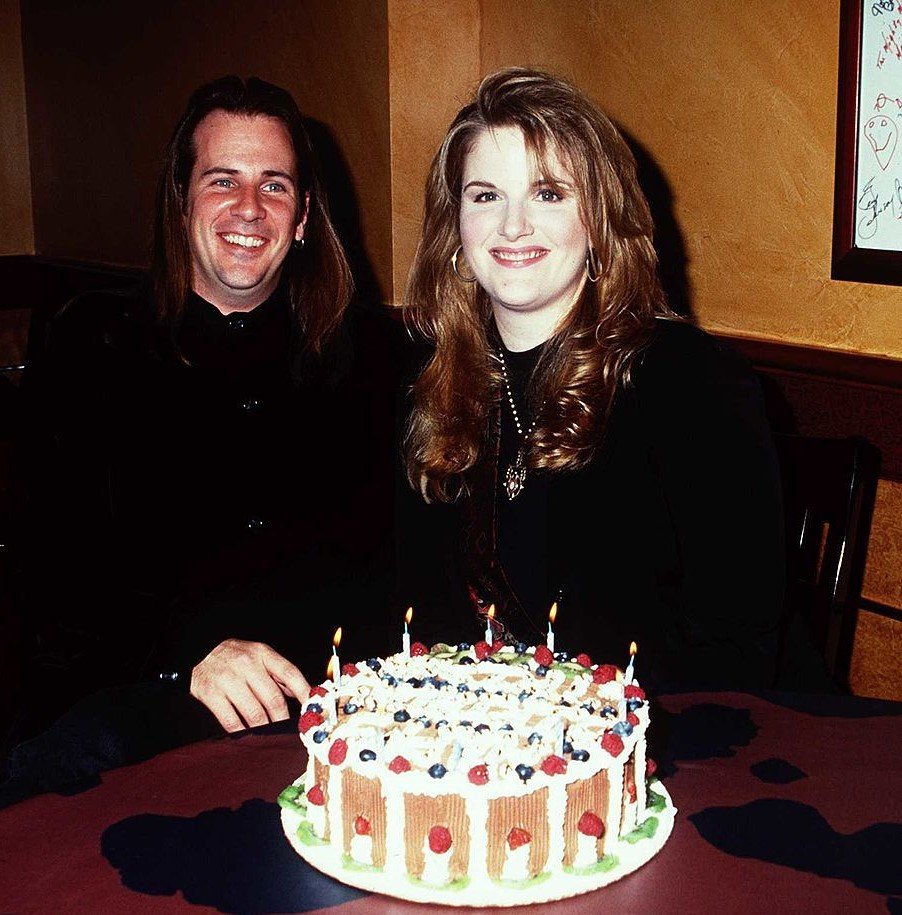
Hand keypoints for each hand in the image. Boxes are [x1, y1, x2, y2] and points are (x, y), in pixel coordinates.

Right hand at [190, 638, 309, 732]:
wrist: (199, 651)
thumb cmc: (234, 655)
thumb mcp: (258, 655)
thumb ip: (279, 673)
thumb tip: (302, 693)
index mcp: (263, 654)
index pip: (289, 673)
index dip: (304, 692)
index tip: (312, 707)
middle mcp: (247, 665)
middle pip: (273, 698)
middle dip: (283, 718)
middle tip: (289, 730)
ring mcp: (228, 680)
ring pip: (254, 713)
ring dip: (266, 728)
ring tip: (270, 734)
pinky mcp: (211, 694)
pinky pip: (231, 721)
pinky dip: (243, 732)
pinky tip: (248, 735)